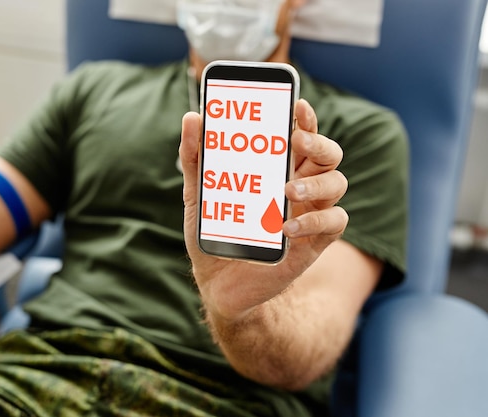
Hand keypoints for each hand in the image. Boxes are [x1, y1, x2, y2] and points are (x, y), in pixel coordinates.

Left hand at [179, 99, 347, 322]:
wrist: (216, 281)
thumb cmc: (213, 232)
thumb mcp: (198, 193)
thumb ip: (195, 158)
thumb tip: (193, 118)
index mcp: (278, 170)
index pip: (300, 137)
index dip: (304, 119)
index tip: (297, 104)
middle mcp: (300, 187)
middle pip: (328, 156)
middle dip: (319, 143)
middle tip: (297, 141)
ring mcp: (309, 213)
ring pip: (338, 185)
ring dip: (319, 182)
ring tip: (289, 189)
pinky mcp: (312, 243)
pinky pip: (333, 224)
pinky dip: (315, 221)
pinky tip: (288, 226)